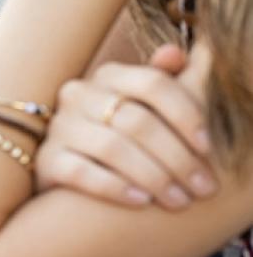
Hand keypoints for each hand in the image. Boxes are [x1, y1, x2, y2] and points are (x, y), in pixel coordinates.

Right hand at [38, 43, 216, 208]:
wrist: (73, 173)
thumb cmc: (123, 136)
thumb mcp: (146, 105)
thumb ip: (168, 79)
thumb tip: (176, 54)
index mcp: (109, 76)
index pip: (153, 83)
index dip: (186, 114)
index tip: (210, 148)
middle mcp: (78, 95)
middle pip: (137, 121)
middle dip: (177, 157)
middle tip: (203, 188)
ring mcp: (59, 127)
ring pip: (112, 148)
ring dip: (153, 177)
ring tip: (179, 200)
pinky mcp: (45, 160)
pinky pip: (82, 173)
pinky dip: (115, 188)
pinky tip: (141, 202)